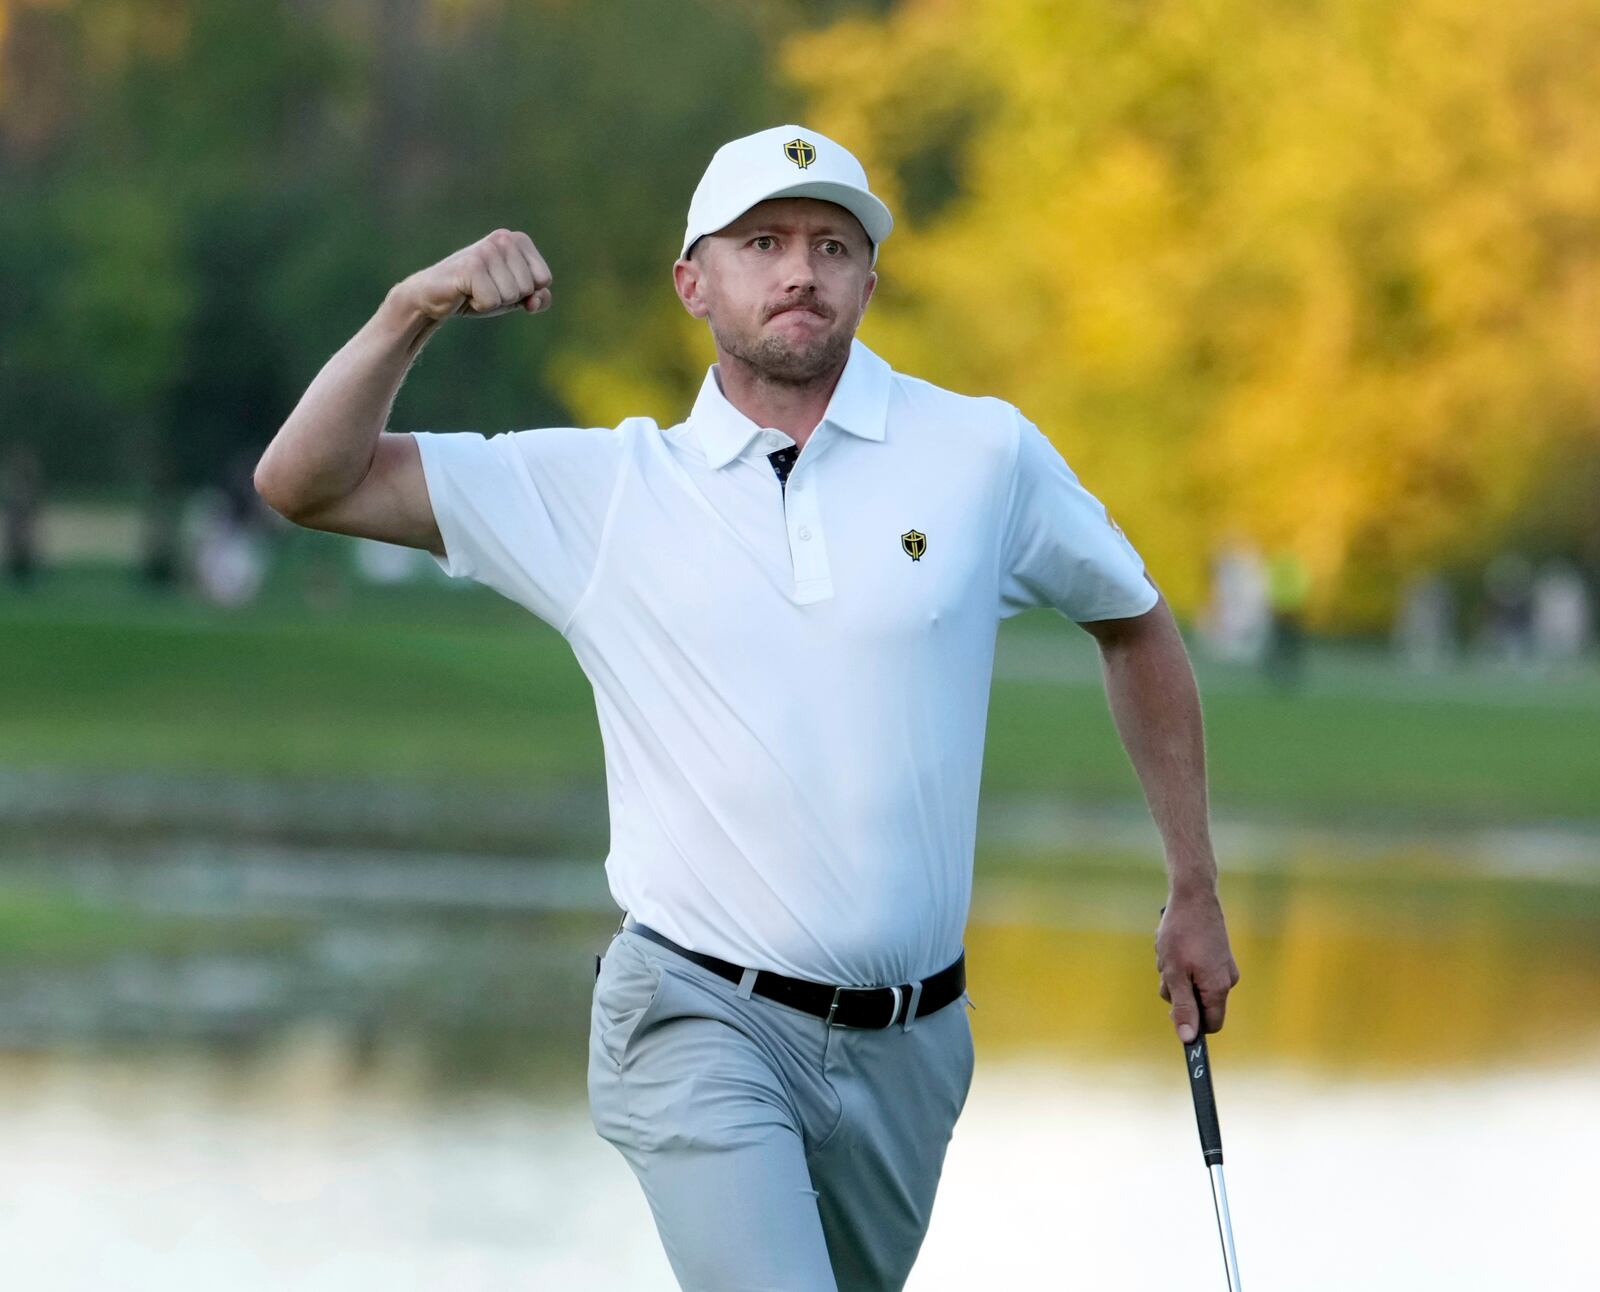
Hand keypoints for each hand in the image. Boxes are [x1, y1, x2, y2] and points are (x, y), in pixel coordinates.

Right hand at [394, 228, 552, 321]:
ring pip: (512, 295)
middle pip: (529, 288)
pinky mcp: (471, 266)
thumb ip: (538, 298)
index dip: (525, 293)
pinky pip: (492, 301)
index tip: (502, 285)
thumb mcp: (515, 297)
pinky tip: (465, 293)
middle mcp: (503, 238)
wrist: (435, 296)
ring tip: (474, 289)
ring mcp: (486, 250)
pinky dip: (479, 305)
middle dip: (508, 298)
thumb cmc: (478, 292)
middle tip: (485, 288)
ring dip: (493, 301)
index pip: (544, 279)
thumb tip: (535, 300)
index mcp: (518, 240)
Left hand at [1155, 888, 1239, 1042]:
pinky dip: (1182, 964)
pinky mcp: (1217, 955)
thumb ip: (1183, 1007)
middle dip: (1178, 992)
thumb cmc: (1181, 934)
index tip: (1173, 1010)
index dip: (1192, 1024)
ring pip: (1194, 985)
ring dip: (1176, 975)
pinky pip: (1196, 970)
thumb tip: (1188, 1038)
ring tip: (1169, 953)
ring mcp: (1223, 966)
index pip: (1211, 1025)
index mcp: (1219, 988)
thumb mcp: (1175, 974)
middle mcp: (1227, 980)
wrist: (1193, 896)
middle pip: (1199, 1004)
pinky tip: (1175, 946)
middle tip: (1167, 970)